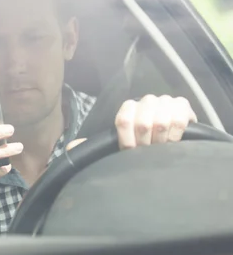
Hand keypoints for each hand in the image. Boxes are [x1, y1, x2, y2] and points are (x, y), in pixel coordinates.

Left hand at [67, 95, 197, 150]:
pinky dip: (175, 135)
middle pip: (142, 122)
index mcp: (127, 108)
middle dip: (145, 143)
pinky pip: (179, 119)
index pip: (123, 119)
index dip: (127, 139)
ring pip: (161, 121)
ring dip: (161, 141)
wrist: (168, 141)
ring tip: (161, 149)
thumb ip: (94, 145)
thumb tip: (71, 147)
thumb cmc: (140, 144)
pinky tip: (174, 142)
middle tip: (148, 153)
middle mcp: (145, 101)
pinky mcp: (183, 106)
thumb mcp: (117, 145)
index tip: (130, 151)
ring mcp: (165, 101)